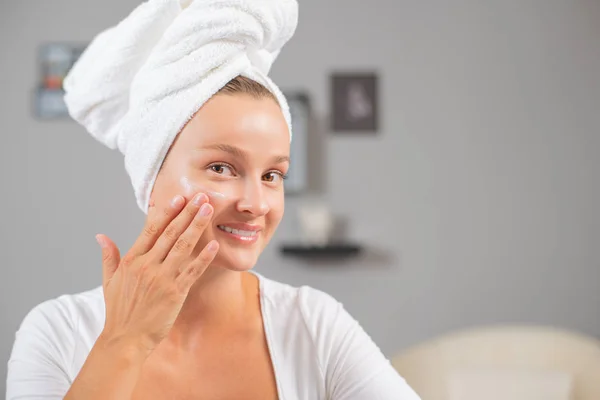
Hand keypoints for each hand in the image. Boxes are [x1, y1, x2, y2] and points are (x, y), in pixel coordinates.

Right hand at [95, 193, 218, 354]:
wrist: (125, 339)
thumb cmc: (119, 310)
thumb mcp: (108, 281)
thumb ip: (108, 256)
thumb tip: (101, 236)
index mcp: (132, 260)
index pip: (151, 230)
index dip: (167, 212)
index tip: (178, 198)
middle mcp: (147, 266)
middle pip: (170, 233)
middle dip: (187, 212)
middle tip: (201, 196)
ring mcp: (162, 278)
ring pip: (183, 247)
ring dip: (197, 226)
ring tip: (208, 210)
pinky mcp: (175, 293)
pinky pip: (192, 271)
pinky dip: (204, 257)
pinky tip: (214, 244)